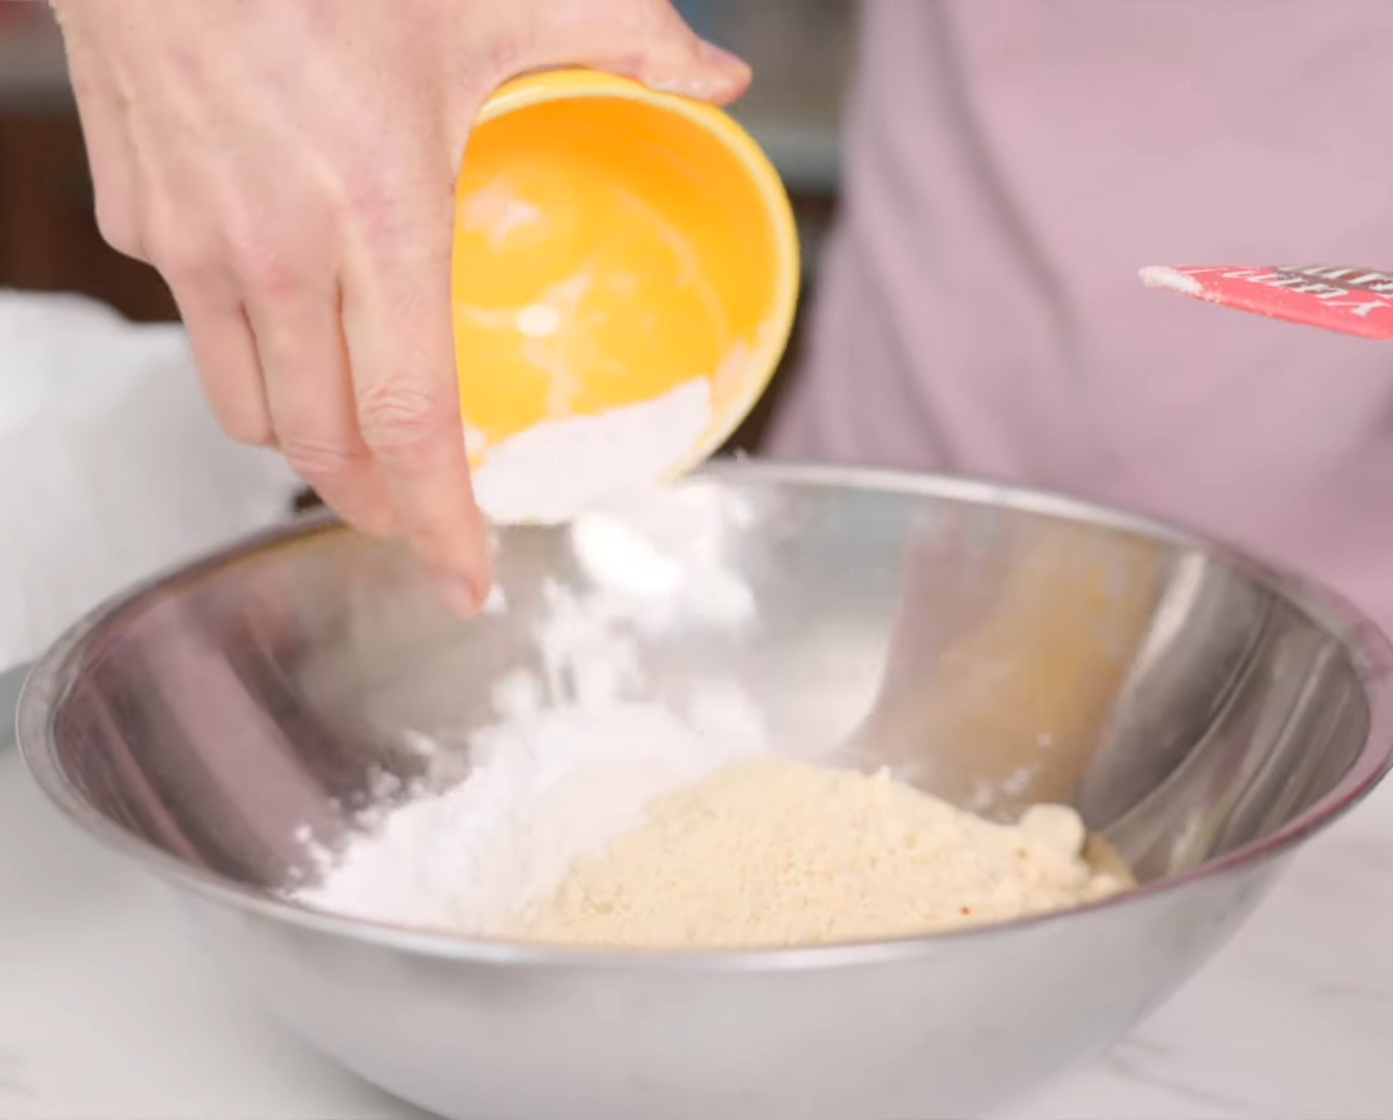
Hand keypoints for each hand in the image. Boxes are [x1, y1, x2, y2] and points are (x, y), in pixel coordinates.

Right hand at [50, 0, 749, 614]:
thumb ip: (623, 35)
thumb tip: (721, 76)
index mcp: (375, 214)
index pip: (408, 422)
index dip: (440, 523)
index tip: (469, 579)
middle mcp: (275, 253)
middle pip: (324, 448)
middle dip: (381, 509)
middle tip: (427, 524)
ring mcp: (194, 245)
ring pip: (248, 413)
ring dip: (313, 450)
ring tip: (366, 450)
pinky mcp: (141, 223)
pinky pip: (201, 335)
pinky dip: (256, 366)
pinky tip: (298, 334)